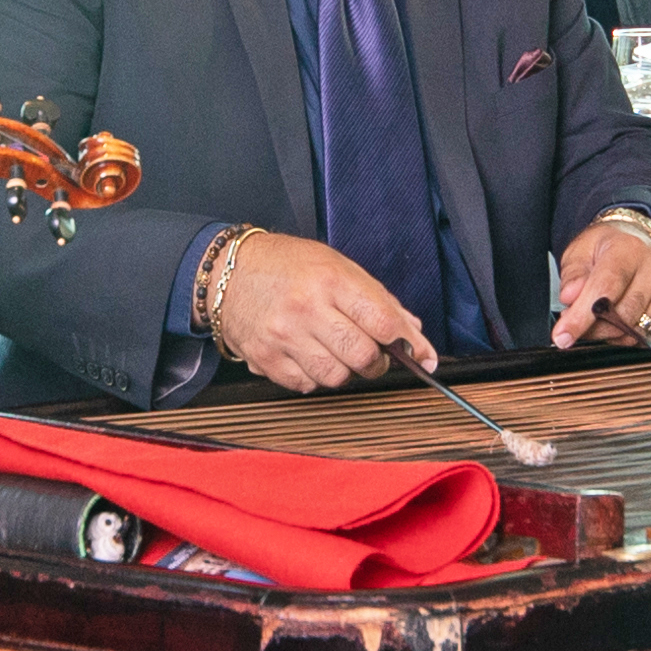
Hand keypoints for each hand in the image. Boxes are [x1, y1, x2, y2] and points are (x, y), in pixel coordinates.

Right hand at [203, 229, 434, 392]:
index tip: (423, 356)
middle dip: (377, 361)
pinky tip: (309, 356)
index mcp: (331, 280)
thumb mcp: (336, 265)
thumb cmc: (286, 265)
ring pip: (337, 376)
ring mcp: (284, 336)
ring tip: (335, 351)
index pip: (383, 321)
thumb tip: (413, 333)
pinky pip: (306, 385)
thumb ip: (377, 299)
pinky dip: (315, 377)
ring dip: (345, 371)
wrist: (227, 273)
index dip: (410, 344)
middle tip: (372, 353)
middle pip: (363, 356)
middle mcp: (307, 308)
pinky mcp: (265, 358)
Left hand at [548, 215, 650, 349]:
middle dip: (593, 328)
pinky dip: (632, 336)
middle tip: (579, 322)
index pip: (604, 291)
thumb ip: (573, 275)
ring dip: (612, 334)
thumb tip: (570, 297)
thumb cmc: (612, 246)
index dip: (581, 317)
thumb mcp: (582, 250)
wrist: (644, 239)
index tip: (563, 336)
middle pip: (621, 317)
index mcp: (628, 250)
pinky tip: (623, 320)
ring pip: (636, 331)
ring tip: (602, 318)